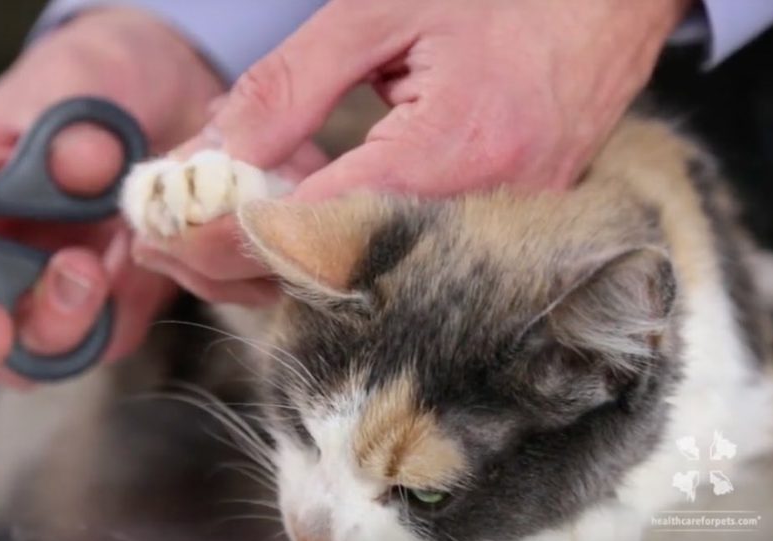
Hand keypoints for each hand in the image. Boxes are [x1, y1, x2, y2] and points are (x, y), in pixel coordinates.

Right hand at [0, 8, 222, 385]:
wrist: (174, 102)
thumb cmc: (100, 84)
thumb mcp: (83, 80)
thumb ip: (72, 122)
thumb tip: (78, 166)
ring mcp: (43, 295)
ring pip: (17, 359)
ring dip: (50, 332)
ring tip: (93, 272)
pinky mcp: (105, 313)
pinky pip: (97, 346)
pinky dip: (111, 325)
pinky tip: (134, 271)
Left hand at [133, 0, 691, 301]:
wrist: (612, 3)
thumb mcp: (383, 12)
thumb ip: (291, 86)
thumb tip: (212, 152)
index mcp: (454, 151)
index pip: (312, 226)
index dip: (225, 233)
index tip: (160, 228)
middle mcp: (477, 215)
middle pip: (327, 275)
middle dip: (233, 264)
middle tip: (163, 238)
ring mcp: (490, 237)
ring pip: (354, 281)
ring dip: (271, 263)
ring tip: (203, 233)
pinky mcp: (490, 239)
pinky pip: (390, 264)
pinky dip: (324, 251)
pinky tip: (280, 224)